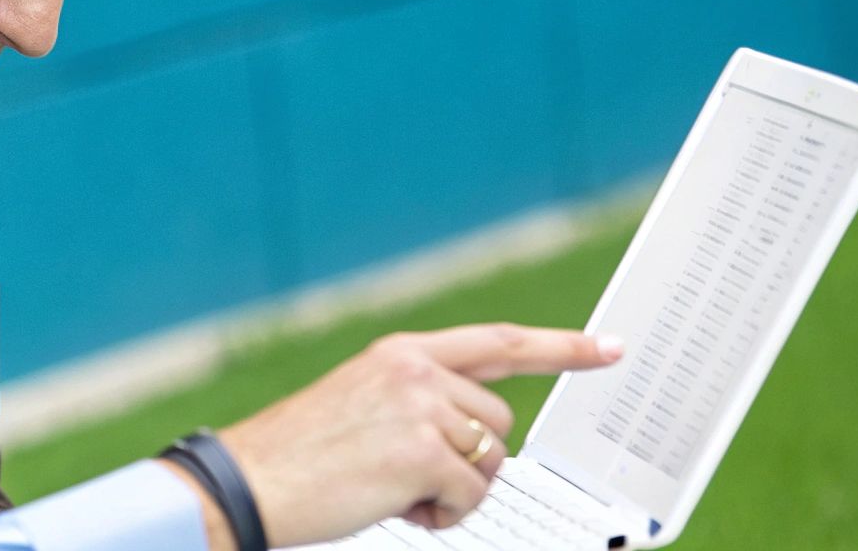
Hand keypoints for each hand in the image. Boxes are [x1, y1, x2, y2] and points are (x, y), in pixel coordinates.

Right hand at [210, 323, 622, 547]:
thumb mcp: (360, 402)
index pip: (499, 342)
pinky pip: (472, 497)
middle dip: (471, 460)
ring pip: (491, 460)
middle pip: (499, 422)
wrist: (248, 482)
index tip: (610, 348)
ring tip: (393, 490)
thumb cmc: (298, 455)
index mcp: (401, 352)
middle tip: (410, 478)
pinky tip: (394, 506)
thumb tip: (475, 437)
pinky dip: (441, 516)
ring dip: (455, 490)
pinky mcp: (425, 453)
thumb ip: (417, 399)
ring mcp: (422, 408)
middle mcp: (416, 370)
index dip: (561, 347)